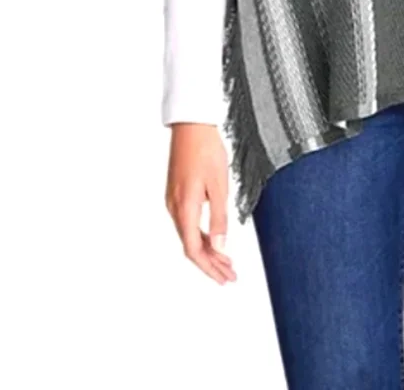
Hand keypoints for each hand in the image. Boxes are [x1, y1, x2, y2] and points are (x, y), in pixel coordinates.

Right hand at [165, 123, 236, 283]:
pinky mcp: (177, 194)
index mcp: (184, 208)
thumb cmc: (206, 151)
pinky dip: (202, 235)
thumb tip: (221, 247)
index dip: (210, 268)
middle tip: (230, 276)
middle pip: (191, 246)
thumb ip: (220, 218)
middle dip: (211, 264)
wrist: (191, 126)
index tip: (225, 278)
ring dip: (208, 250)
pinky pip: (187, 223)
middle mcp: (174, 208)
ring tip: (226, 261)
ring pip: (189, 235)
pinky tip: (215, 238)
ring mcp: (173, 201)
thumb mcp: (219, 185)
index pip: (194, 250)